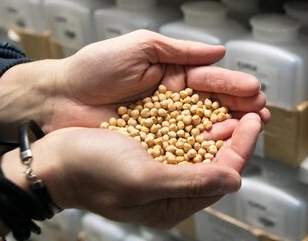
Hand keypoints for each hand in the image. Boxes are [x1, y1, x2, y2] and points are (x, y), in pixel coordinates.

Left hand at [0, 30, 269, 140]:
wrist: (58, 99)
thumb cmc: (94, 68)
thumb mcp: (140, 47)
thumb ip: (180, 51)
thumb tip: (219, 51)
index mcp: (173, 74)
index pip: (210, 80)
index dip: (233, 85)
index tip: (254, 91)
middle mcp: (174, 100)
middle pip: (214, 105)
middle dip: (240, 108)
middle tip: (261, 114)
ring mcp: (166, 124)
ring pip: (204, 126)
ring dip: (229, 128)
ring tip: (251, 130)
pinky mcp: (154, 144)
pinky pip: (184, 146)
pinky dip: (205, 148)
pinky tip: (222, 149)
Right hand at [0, 113, 262, 228]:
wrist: (52, 158)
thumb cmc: (91, 171)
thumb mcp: (143, 179)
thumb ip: (191, 182)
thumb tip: (234, 180)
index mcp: (173, 202)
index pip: (222, 174)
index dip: (242, 146)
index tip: (255, 120)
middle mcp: (171, 186)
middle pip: (217, 159)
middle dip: (237, 134)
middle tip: (253, 108)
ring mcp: (161, 165)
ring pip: (203, 145)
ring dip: (221, 124)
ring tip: (236, 105)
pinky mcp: (151, 147)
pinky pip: (183, 134)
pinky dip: (198, 120)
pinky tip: (207, 105)